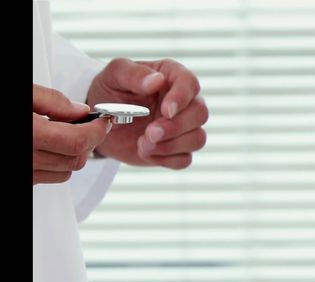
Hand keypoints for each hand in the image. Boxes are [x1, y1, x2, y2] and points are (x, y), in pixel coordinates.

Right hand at [33, 83, 111, 184]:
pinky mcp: (24, 181)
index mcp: (29, 134)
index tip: (104, 121)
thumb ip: (52, 100)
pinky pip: (49, 177)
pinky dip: (57, 164)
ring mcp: (25, 173)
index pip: (77, 141)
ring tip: (63, 133)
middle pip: (76, 159)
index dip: (97, 130)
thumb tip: (81, 111)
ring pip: (66, 172)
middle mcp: (27, 158)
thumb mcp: (23, 93)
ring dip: (73, 154)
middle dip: (87, 141)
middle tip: (86, 125)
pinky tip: (50, 146)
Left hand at [86, 58, 207, 168]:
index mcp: (172, 77)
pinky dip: (165, 159)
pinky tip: (145, 152)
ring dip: (171, 145)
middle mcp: (184, 102)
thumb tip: (156, 81)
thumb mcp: (113, 76)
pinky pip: (185, 159)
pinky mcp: (177, 149)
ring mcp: (183, 127)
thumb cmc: (109, 91)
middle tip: (150, 132)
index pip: (190, 84)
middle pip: (200, 114)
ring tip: (142, 144)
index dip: (182, 98)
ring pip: (197, 139)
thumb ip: (133, 74)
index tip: (167, 111)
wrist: (99, 122)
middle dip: (176, 126)